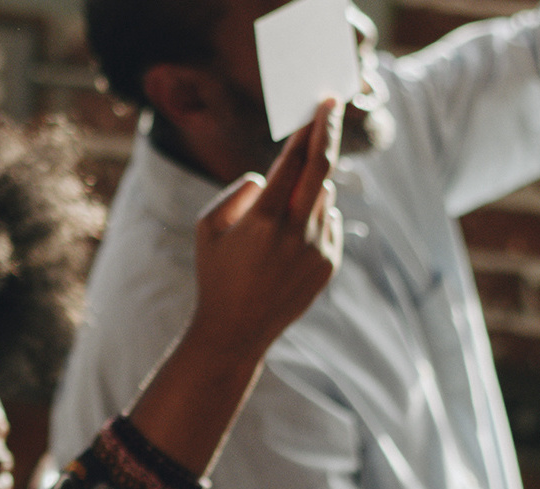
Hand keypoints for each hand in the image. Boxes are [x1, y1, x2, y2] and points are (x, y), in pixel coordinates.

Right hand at [186, 98, 342, 362]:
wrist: (235, 331)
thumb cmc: (215, 274)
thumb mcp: (208, 227)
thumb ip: (238, 192)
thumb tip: (271, 178)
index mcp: (263, 220)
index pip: (294, 161)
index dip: (307, 130)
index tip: (319, 106)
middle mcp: (295, 233)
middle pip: (322, 169)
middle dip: (328, 132)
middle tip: (331, 107)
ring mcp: (317, 250)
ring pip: (323, 198)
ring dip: (308, 191)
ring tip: (278, 224)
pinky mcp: (329, 264)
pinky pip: (330, 223)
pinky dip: (315, 218)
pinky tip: (289, 244)